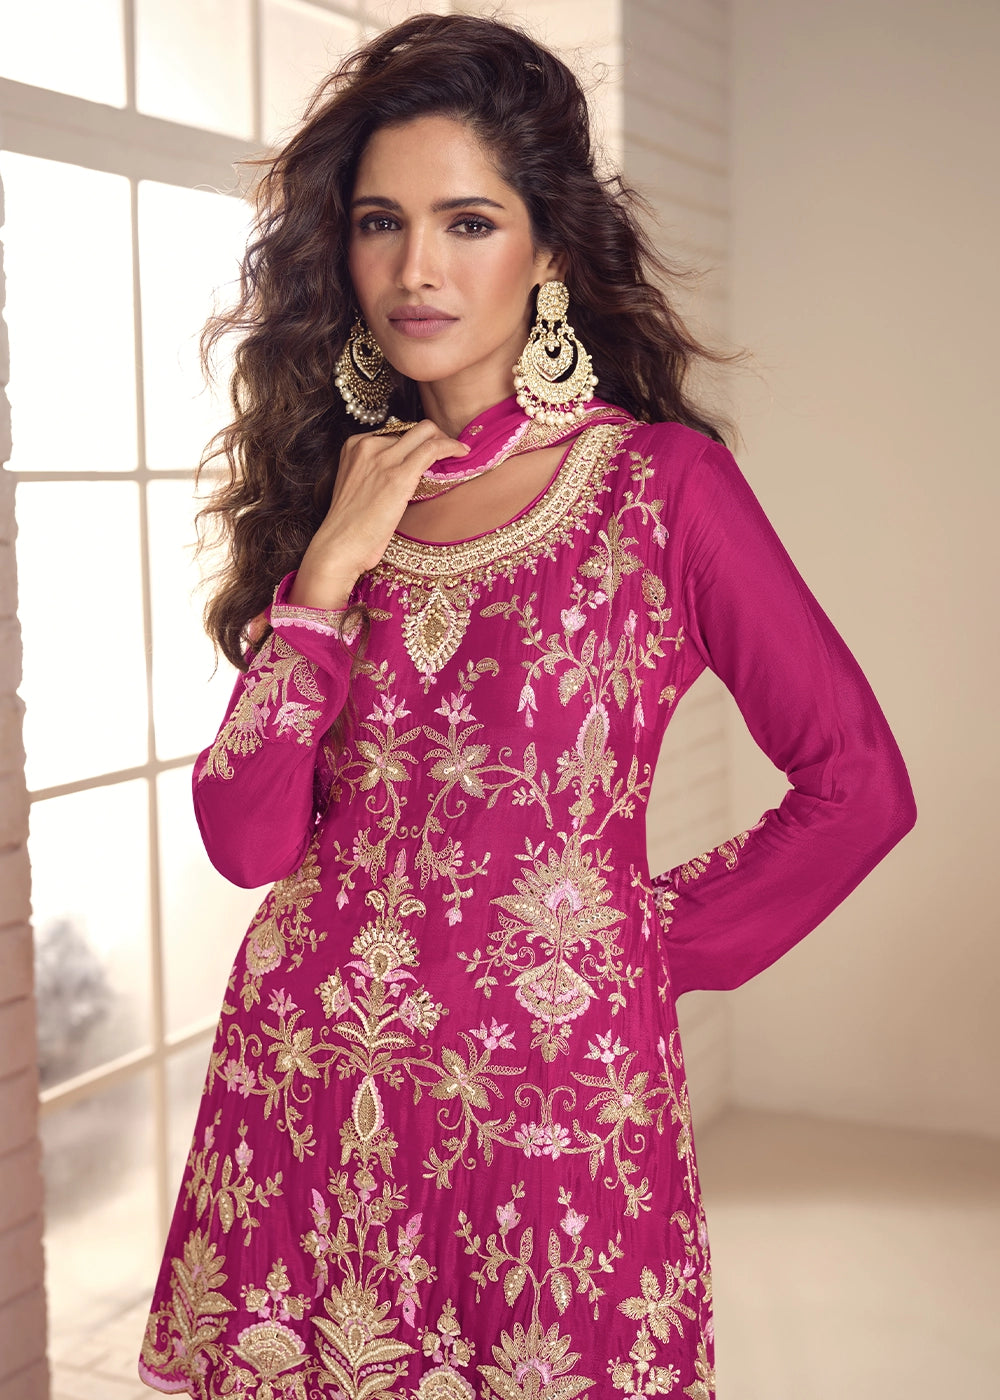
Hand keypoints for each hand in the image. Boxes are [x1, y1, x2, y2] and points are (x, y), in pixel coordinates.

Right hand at [288, 420, 469, 609]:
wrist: (339, 546)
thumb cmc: (350, 528)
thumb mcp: (358, 490)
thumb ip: (376, 475)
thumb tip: (407, 475)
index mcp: (355, 446)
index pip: (394, 433)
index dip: (415, 444)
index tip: (428, 455)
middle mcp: (368, 445)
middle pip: (412, 428)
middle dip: (433, 437)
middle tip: (446, 454)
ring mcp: (384, 458)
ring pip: (426, 431)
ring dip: (445, 441)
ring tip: (457, 454)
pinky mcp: (400, 475)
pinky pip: (433, 448)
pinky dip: (452, 447)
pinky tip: (462, 453)